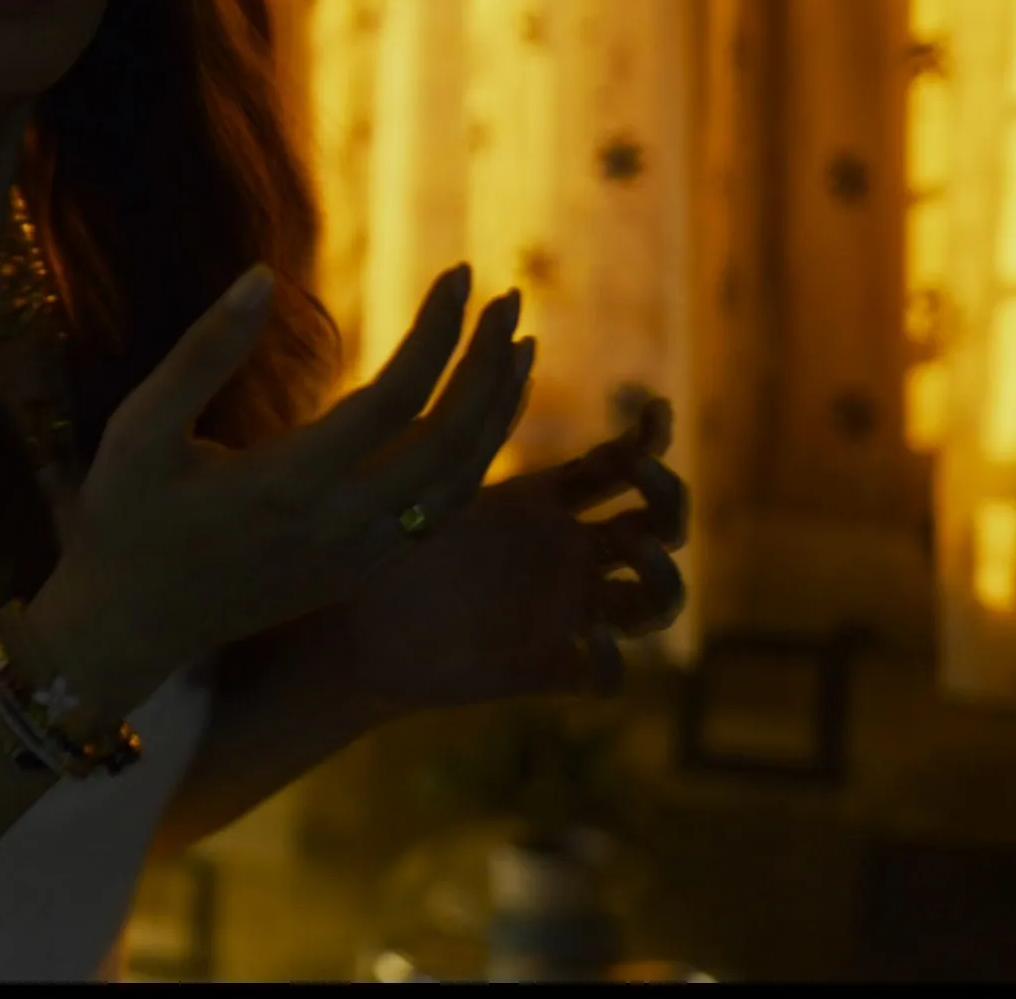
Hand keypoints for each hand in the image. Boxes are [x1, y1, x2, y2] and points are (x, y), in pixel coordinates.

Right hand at [29, 262, 531, 688]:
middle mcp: (336, 524)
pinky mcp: (358, 573)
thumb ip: (202, 351)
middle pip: (448, 439)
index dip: (436, 331)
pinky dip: (473, 461)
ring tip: (517, 348)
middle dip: (487, 363)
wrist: (128, 626)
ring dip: (496, 412)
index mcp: (284, 481)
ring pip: (458, 483)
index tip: (458, 272)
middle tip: (508, 298)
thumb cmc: (124, 518)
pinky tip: (480, 418)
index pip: (394, 397)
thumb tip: (260, 276)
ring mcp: (355, 556)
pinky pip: (438, 515)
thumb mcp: (139, 427)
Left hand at [310, 394, 689, 717]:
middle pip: (659, 527)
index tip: (652, 410)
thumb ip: (456, 419)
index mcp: (542, 504)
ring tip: (633, 549)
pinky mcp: (544, 665)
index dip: (648, 441)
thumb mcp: (419, 476)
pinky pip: (605, 675)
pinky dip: (611, 661)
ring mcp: (563, 611)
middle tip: (643, 475)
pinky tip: (589, 639)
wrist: (346, 624)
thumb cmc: (374, 543)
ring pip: (655, 602)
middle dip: (668, 499)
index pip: (621, 469)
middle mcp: (565, 555)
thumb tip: (489, 341)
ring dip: (663, 577)